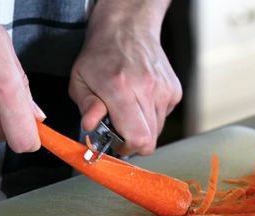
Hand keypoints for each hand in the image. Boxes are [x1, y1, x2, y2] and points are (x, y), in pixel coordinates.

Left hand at [69, 0, 180, 155]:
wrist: (127, 29)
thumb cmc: (100, 56)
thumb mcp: (80, 80)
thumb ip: (86, 106)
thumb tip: (90, 125)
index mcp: (121, 89)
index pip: (138, 137)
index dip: (128, 148)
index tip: (117, 144)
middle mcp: (147, 90)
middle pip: (150, 139)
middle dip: (132, 141)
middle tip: (118, 128)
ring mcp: (164, 90)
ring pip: (157, 130)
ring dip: (141, 128)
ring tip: (127, 111)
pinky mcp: (174, 90)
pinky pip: (163, 117)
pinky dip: (151, 116)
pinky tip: (139, 101)